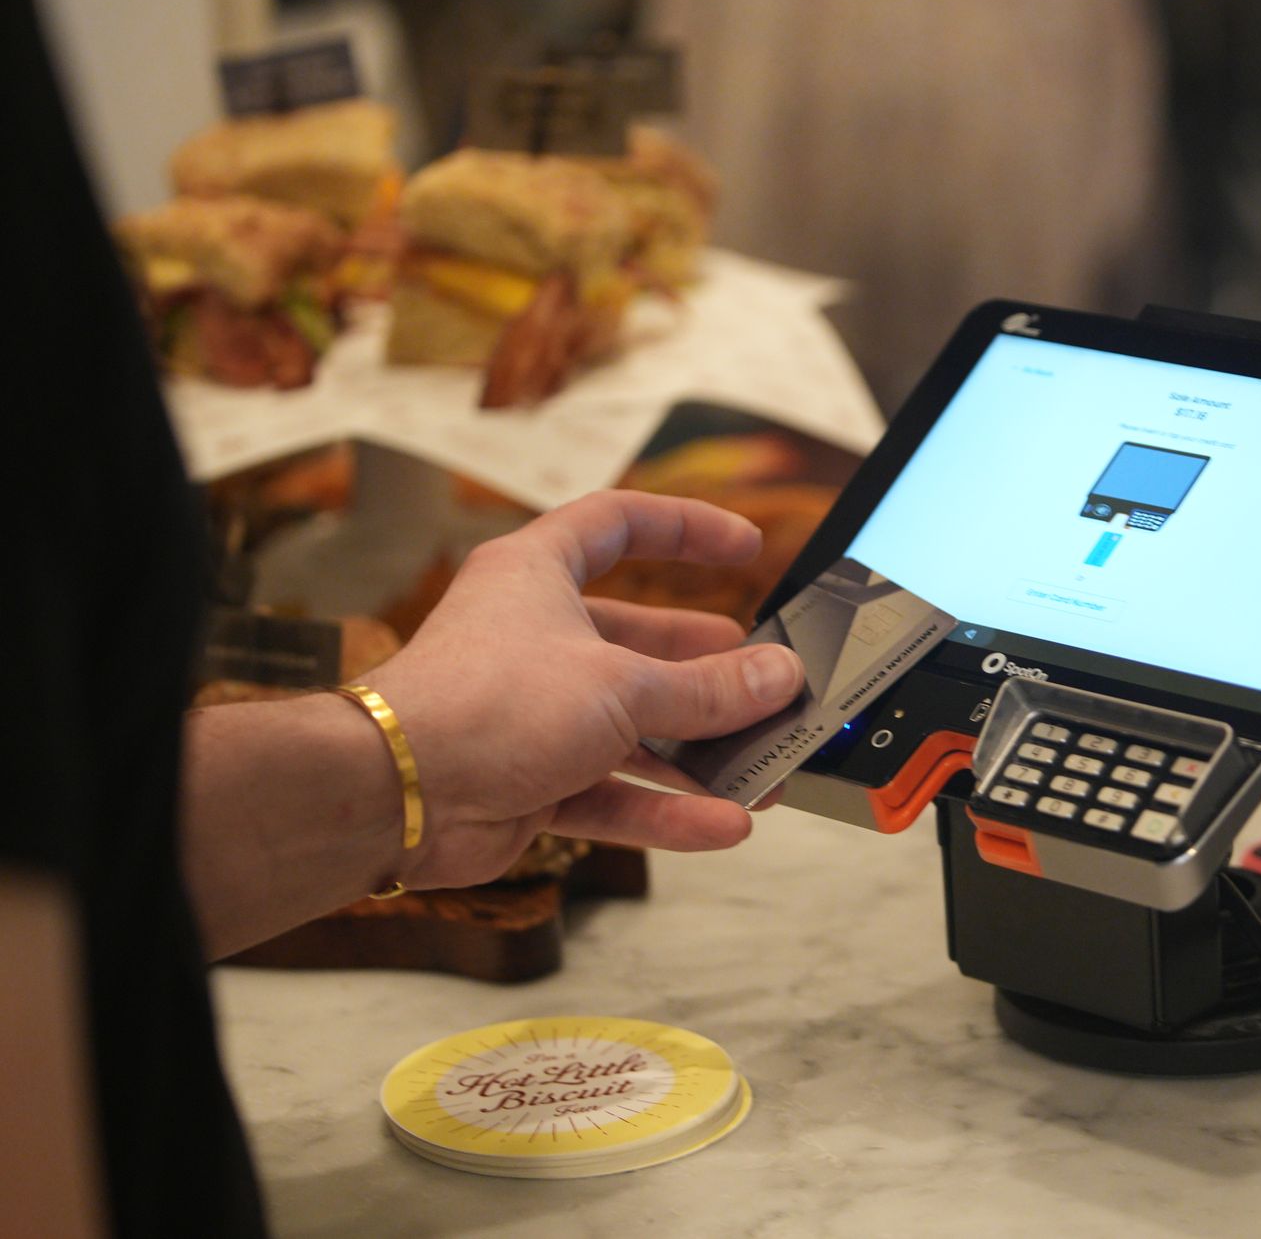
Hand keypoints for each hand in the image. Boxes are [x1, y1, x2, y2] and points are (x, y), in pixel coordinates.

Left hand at [360, 490, 803, 888]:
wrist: (395, 796)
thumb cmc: (482, 707)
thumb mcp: (622, 686)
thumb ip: (709, 688)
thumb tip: (778, 676)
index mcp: (537, 576)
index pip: (619, 524)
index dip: (684, 528)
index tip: (744, 545)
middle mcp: (534, 638)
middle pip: (640, 643)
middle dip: (709, 671)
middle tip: (766, 685)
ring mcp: (532, 714)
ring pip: (634, 729)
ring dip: (699, 754)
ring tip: (763, 772)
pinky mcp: (530, 781)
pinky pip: (613, 792)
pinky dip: (665, 809)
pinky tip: (721, 823)